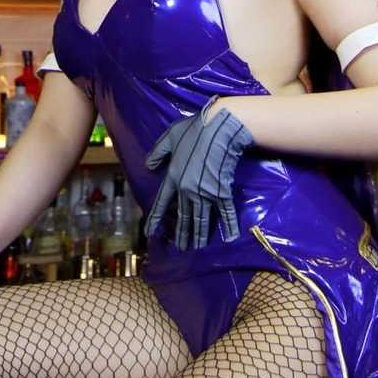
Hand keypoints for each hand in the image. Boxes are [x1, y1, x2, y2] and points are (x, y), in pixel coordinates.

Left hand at [143, 100, 254, 250]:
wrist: (220, 129)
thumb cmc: (195, 130)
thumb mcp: (169, 137)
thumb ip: (158, 152)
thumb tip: (148, 166)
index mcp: (173, 178)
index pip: (162, 202)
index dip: (156, 218)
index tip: (150, 232)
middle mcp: (188, 190)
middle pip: (184, 216)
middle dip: (183, 233)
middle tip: (181, 248)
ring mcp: (206, 193)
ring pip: (202, 218)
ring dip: (200, 234)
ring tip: (198, 247)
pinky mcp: (223, 191)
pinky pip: (225, 212)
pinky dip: (228, 225)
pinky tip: (230, 237)